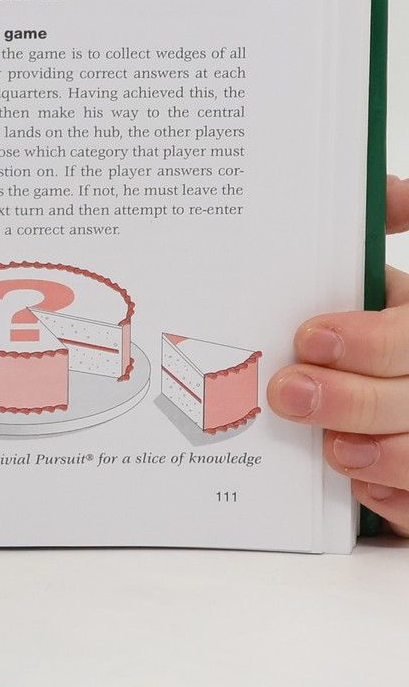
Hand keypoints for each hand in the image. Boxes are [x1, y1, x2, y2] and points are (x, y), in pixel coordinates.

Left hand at [269, 174, 408, 534]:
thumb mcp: (379, 272)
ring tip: (329, 447)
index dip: (371, 341)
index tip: (310, 337)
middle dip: (356, 400)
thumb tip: (383, 186)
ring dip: (379, 455)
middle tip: (289, 393)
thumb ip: (383, 220)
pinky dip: (397, 500)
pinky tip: (362, 485)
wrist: (384, 365)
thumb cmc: (379, 318)